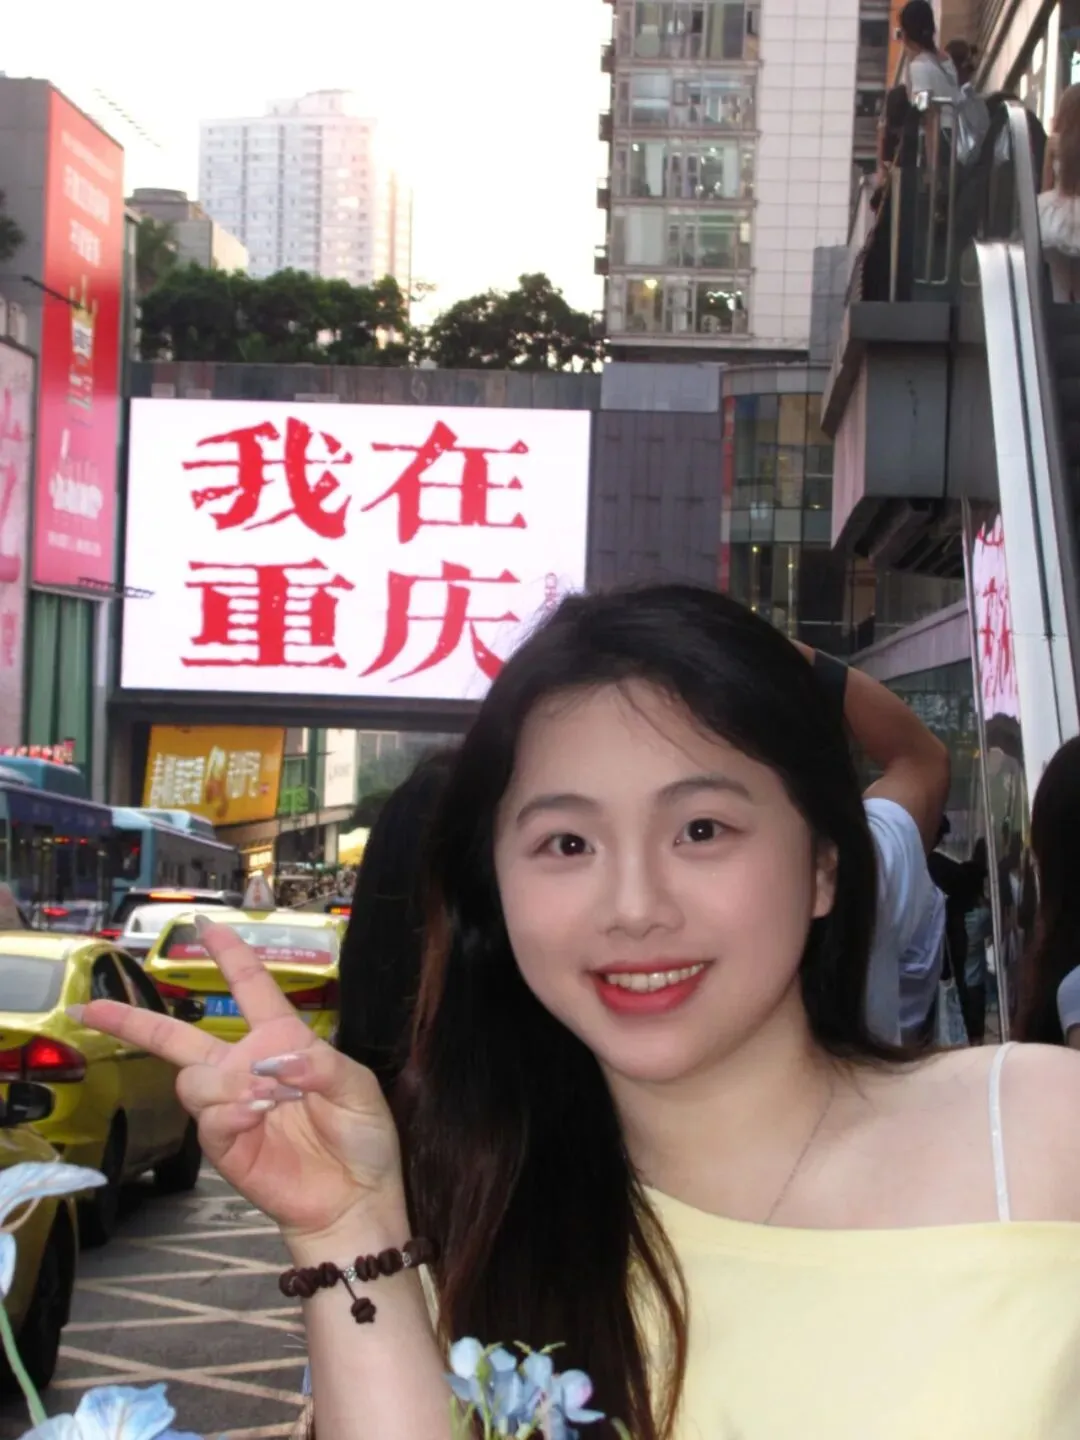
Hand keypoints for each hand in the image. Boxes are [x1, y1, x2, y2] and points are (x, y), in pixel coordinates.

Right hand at [76, 917, 404, 1246]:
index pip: (250, 988)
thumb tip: (280, 1060)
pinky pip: (208, 1118)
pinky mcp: (225, 1145)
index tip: (206, 926)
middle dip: (132, 1020)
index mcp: (281, 1041)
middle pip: (177, 1037)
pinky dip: (231, 1112)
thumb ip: (322, 1065)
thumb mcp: (358, 1087)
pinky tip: (257, 1116)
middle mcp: (245, 1068)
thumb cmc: (362, 1136)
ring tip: (267, 1101)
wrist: (355, 1197)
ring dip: (227, 1083)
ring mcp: (230, 1107)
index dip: (229, 956)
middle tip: (91, 1008)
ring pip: (192, 1078)